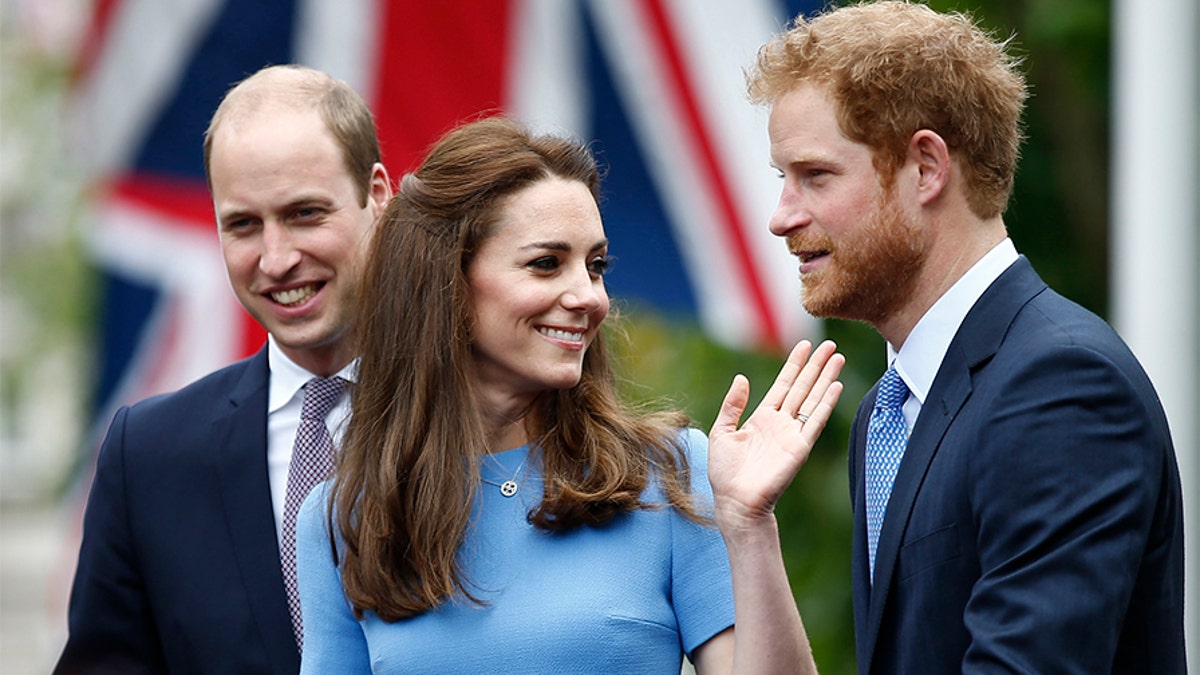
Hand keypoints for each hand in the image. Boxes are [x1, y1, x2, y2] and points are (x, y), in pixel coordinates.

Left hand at [708, 340, 844, 527]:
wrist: (735, 501)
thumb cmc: (725, 473)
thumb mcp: (721, 431)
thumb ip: (732, 405)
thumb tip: (741, 378)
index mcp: (761, 418)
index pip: (782, 385)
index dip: (794, 365)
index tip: (805, 345)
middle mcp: (780, 423)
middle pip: (802, 387)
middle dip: (815, 365)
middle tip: (830, 344)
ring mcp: (792, 434)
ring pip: (812, 398)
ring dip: (825, 378)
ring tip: (837, 357)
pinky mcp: (800, 447)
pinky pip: (815, 420)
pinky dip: (826, 402)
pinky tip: (836, 385)